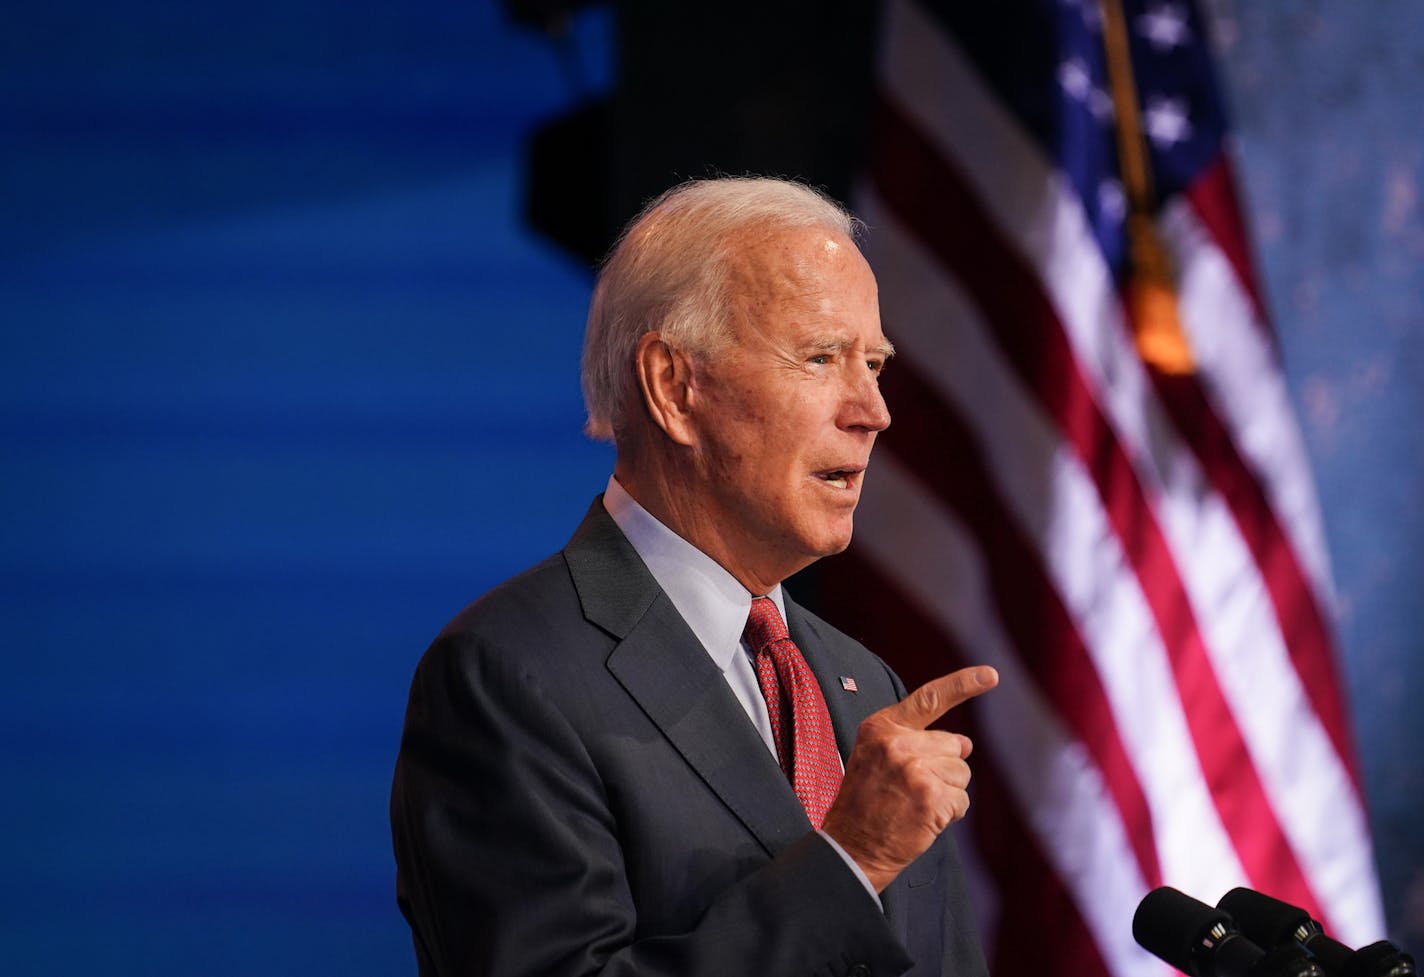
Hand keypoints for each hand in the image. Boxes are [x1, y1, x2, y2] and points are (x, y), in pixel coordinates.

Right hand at [821, 665, 998, 891]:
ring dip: (947, 793)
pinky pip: (962, 801)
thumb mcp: (876, 757)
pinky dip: (949, 815)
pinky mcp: (930, 797)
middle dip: (944, 769)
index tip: (991, 674)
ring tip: (913, 805)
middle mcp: (897, 742)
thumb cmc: (864, 803)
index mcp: (881, 727)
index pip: (929, 698)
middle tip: (911, 790)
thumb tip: (965, 744)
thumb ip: (917, 742)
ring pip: (962, 774)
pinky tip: (922, 820)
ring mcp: (914, 769)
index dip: (964, 684)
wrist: (850, 847)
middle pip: (953, 746)